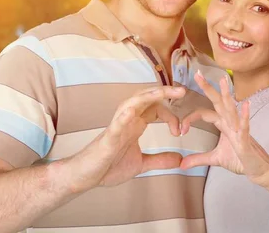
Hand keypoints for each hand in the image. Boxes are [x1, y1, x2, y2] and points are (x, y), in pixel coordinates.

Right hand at [61, 86, 185, 192]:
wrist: (85, 177)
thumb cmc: (108, 166)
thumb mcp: (141, 163)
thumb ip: (160, 160)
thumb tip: (180, 159)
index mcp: (135, 124)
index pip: (157, 108)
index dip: (172, 116)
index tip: (180, 132)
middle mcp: (127, 120)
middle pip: (146, 98)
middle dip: (164, 92)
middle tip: (182, 91)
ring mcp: (116, 127)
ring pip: (131, 103)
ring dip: (148, 97)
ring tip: (162, 92)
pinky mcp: (107, 139)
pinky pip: (115, 125)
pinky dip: (123, 117)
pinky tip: (131, 112)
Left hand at [179, 72, 268, 185]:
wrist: (259, 170)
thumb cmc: (241, 160)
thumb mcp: (216, 159)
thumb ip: (198, 159)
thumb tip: (181, 164)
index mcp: (223, 124)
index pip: (204, 113)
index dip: (190, 119)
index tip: (180, 130)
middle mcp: (231, 122)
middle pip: (218, 102)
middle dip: (208, 88)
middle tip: (197, 74)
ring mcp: (239, 129)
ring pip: (231, 108)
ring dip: (227, 94)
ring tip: (223, 80)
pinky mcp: (246, 139)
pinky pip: (245, 125)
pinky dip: (244, 115)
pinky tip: (245, 104)